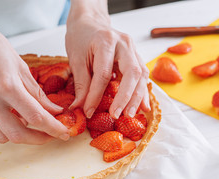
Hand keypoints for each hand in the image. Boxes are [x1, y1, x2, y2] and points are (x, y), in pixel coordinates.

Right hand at [0, 22, 69, 143]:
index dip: (54, 129)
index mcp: (7, 87)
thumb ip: (36, 93)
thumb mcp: (20, 67)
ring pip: (3, 136)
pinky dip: (3, 129)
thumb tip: (54, 110)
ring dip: (21, 134)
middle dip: (39, 139)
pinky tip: (10, 118)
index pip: (37, 117)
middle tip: (52, 135)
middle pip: (19, 134)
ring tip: (30, 123)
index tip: (64, 133)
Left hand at [65, 3, 150, 118]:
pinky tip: (143, 106)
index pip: (103, 73)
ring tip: (131, 114)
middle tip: (118, 115)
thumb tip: (80, 108)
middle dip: (126, 97)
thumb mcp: (76, 59)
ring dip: (138, 97)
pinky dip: (142, 92)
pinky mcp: (137, 56)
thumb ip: (81, 84)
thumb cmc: (81, 38)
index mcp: (106, 41)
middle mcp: (124, 44)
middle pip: (132, 73)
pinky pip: (143, 75)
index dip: (96, 95)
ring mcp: (133, 49)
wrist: (90, 23)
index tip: (88, 111)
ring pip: (142, 75)